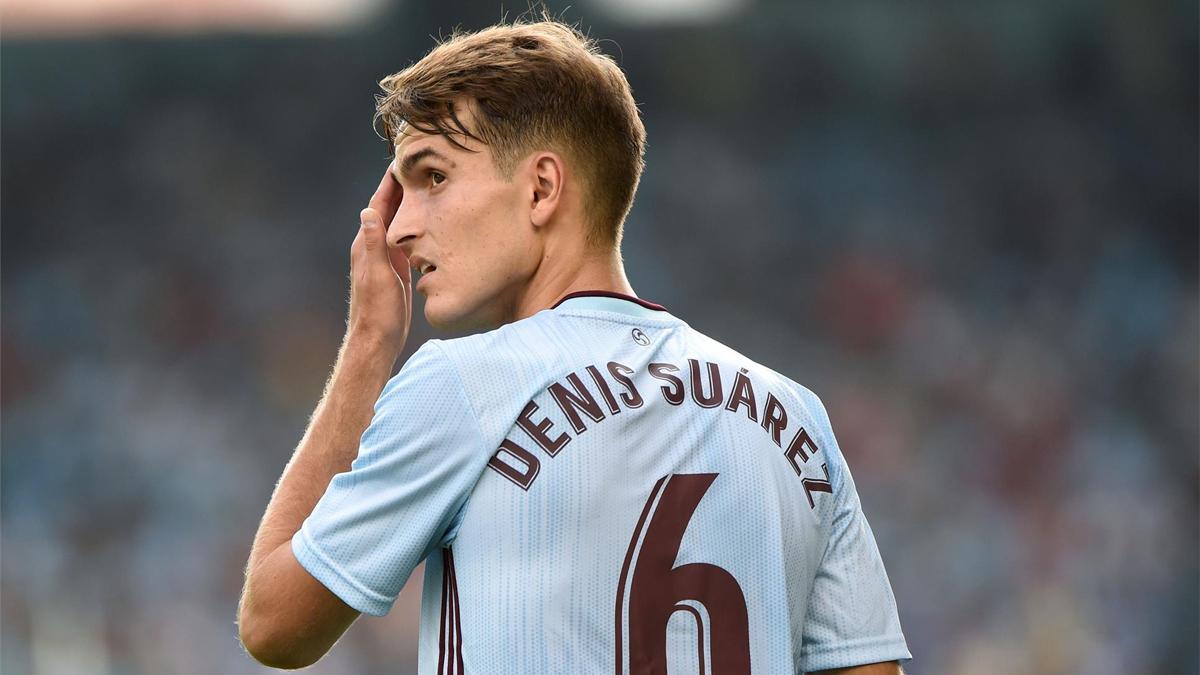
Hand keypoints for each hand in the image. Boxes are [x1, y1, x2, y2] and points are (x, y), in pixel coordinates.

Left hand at [346, 166, 410, 356]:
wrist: (377, 339)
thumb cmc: (378, 311)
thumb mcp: (379, 275)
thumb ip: (374, 243)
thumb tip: (369, 210)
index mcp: (366, 245)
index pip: (377, 204)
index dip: (389, 182)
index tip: (401, 161)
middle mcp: (373, 247)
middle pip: (387, 209)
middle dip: (400, 187)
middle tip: (419, 166)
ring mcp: (383, 257)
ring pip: (397, 222)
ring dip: (408, 204)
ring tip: (426, 187)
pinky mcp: (394, 268)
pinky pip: (404, 238)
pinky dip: (414, 225)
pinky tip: (426, 222)